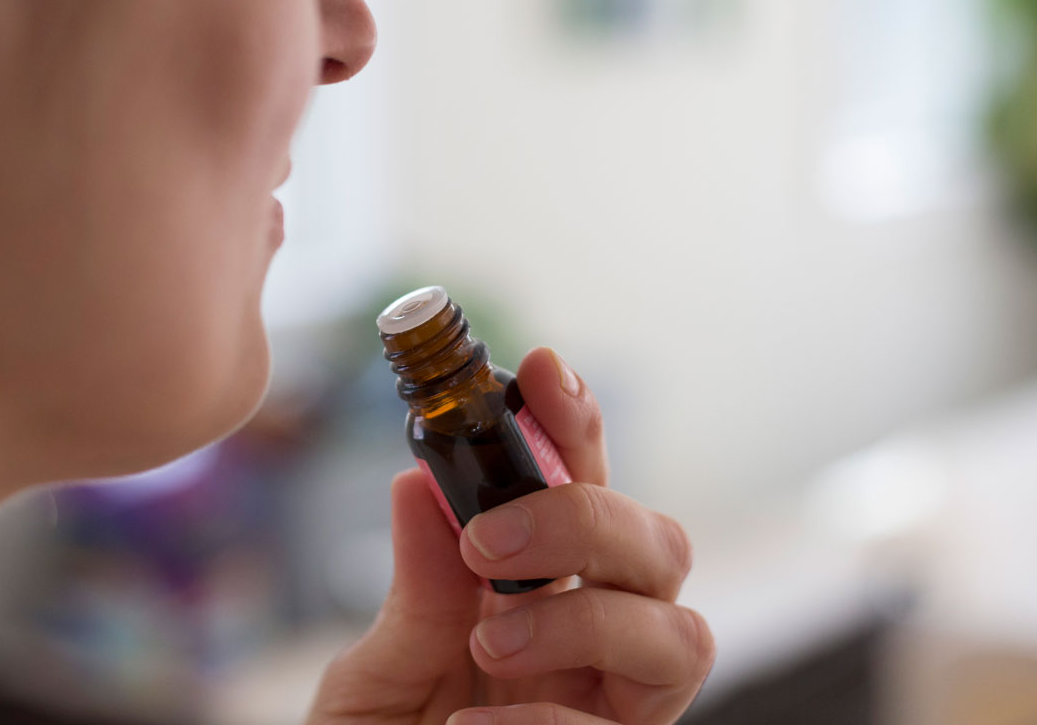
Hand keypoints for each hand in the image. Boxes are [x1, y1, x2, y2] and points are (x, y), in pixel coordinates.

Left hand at [306, 347, 713, 724]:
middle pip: (662, 546)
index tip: (541, 368)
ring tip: (490, 643)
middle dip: (587, 519)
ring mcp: (617, 711)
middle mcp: (597, 646)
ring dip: (583, 622)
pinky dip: (544, 723)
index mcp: (541, 595)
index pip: (585, 490)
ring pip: (679, 635)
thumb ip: (415, 590)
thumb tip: (420, 481)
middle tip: (487, 540)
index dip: (578, 426)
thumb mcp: (378, 673)